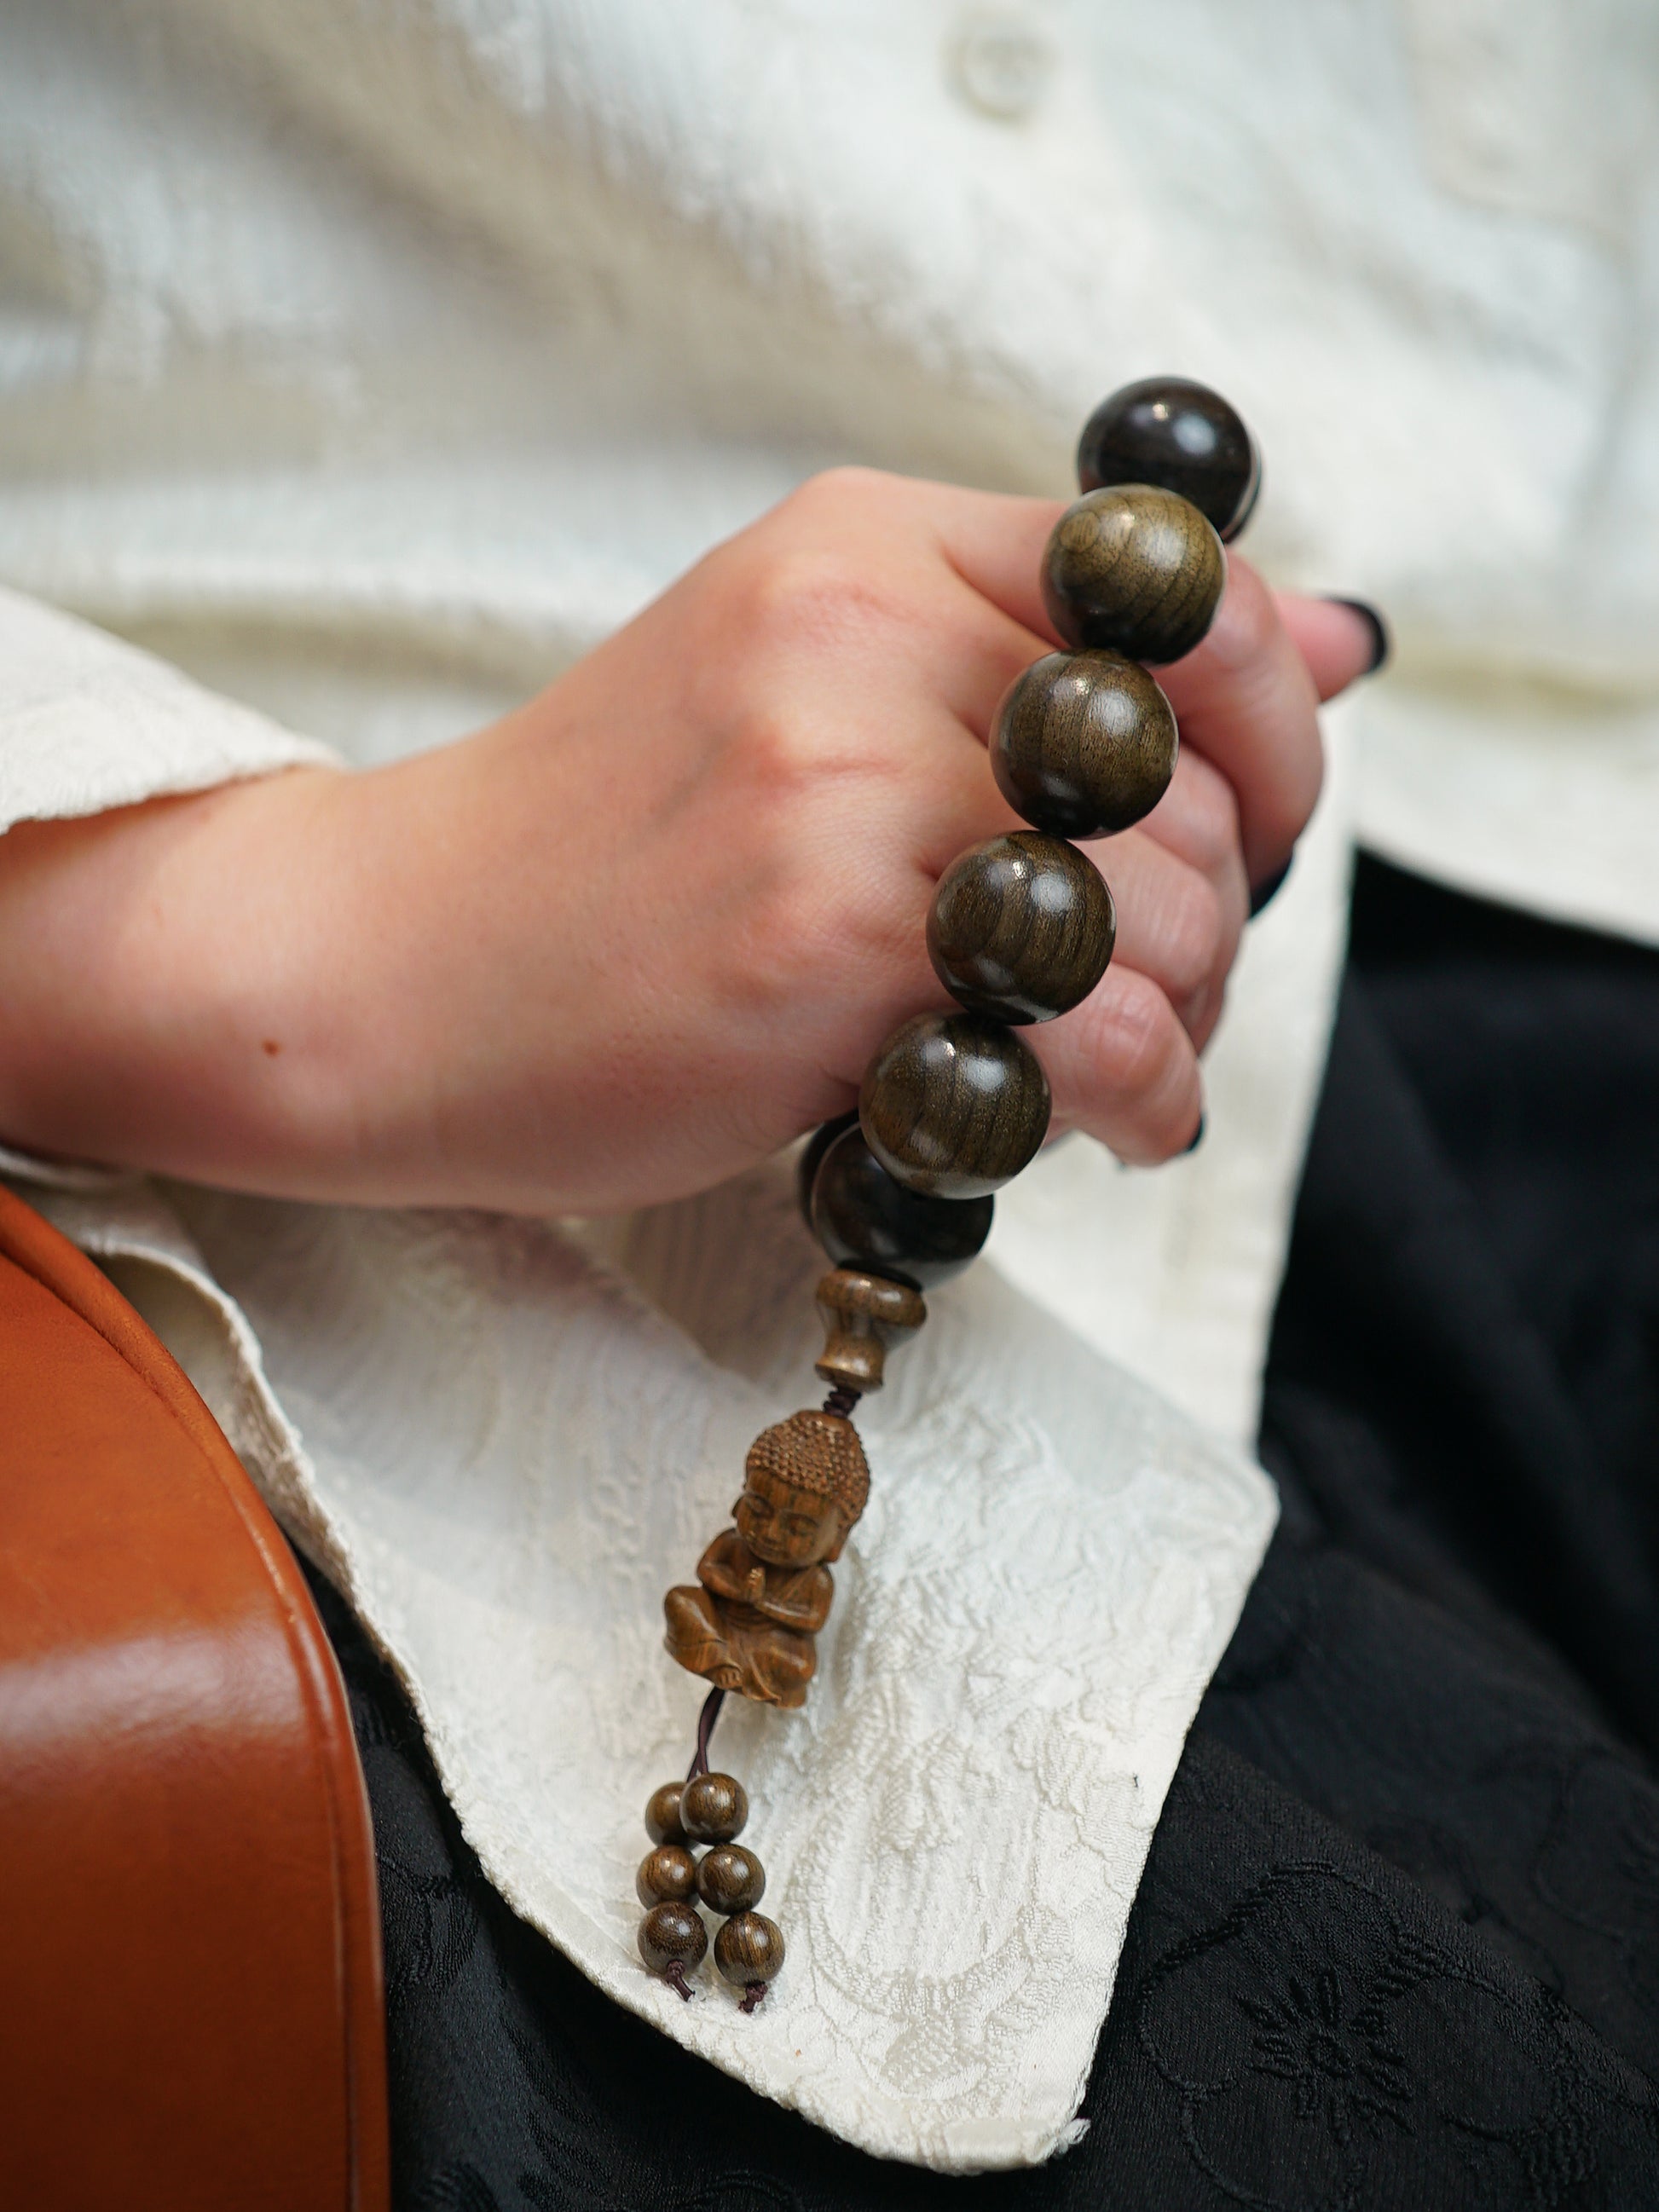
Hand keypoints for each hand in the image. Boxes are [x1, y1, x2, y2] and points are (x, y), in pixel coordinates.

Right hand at [0, 470, 1375, 1209]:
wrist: (378, 967)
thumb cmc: (602, 855)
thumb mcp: (818, 691)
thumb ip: (1061, 664)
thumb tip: (1339, 640)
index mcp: (869, 542)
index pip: (1186, 595)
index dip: (1259, 733)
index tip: (1229, 829)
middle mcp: (865, 630)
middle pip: (1197, 771)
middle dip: (1217, 911)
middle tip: (1144, 991)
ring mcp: (840, 782)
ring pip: (1169, 907)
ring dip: (1177, 1018)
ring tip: (1100, 1068)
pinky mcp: (822, 943)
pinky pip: (1094, 1028)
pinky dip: (1130, 1099)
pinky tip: (1089, 1123)